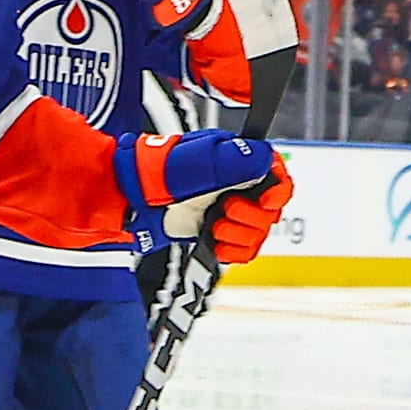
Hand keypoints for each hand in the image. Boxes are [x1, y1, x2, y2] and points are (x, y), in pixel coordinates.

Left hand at [116, 130, 278, 261]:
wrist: (131, 200)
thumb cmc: (158, 172)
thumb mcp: (198, 159)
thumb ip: (235, 159)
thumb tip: (266, 158)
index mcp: (239, 163)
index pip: (279, 179)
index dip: (278, 192)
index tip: (265, 201)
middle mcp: (239, 187)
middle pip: (272, 212)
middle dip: (251, 217)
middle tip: (225, 211)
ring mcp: (229, 212)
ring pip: (259, 234)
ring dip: (239, 235)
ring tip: (214, 226)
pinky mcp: (219, 234)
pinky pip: (243, 251)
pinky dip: (232, 251)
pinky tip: (215, 242)